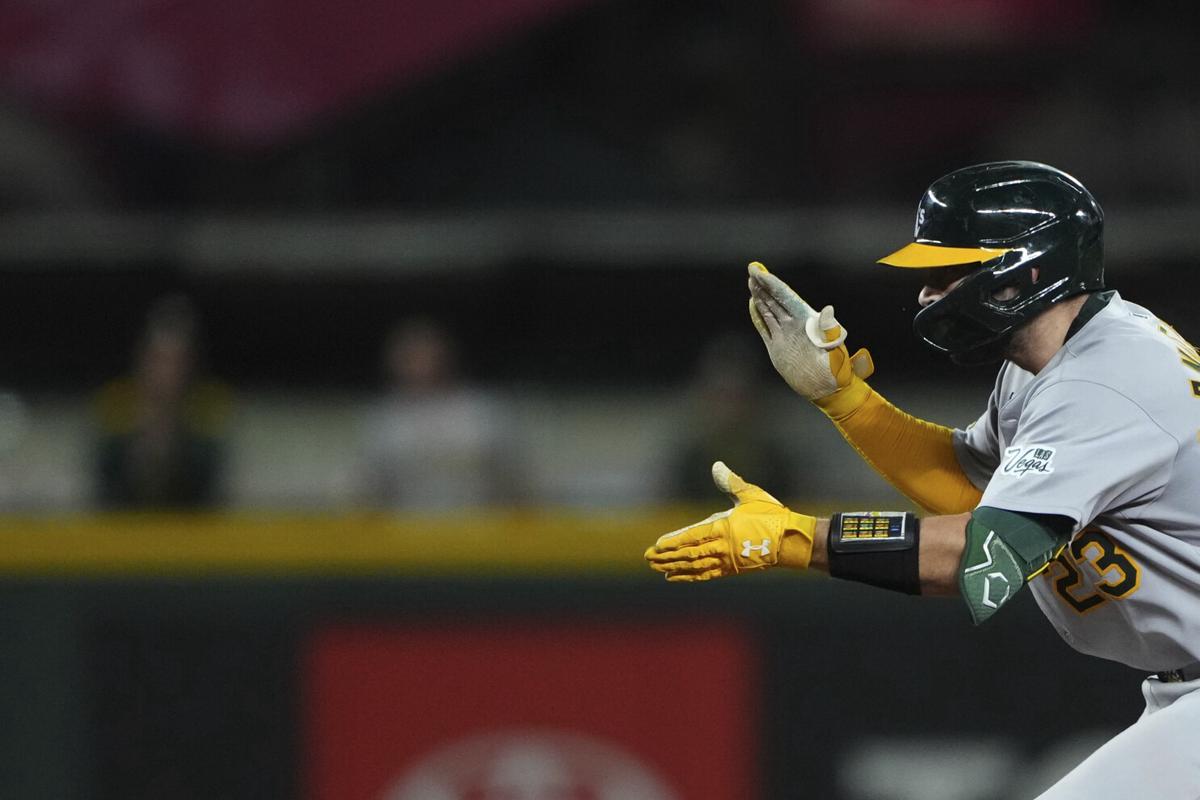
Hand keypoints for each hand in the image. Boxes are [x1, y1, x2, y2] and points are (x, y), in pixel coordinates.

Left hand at [645, 461, 814, 580]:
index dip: (674, 541)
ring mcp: (726, 560)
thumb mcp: (751, 495)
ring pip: (695, 566)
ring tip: (656, 568)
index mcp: (724, 528)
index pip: (693, 536)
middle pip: (689, 553)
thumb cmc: (771, 516)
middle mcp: (722, 546)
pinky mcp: (731, 568)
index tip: (657, 545)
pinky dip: (688, 576)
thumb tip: (717, 465)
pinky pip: (705, 574)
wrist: (791, 542)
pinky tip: (674, 576)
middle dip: (667, 556)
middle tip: (647, 558)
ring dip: (674, 567)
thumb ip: (730, 482)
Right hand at [747, 262, 873, 400]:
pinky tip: (753, 305)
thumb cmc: (837, 371)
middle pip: (776, 300)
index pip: (786, 297)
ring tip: (751, 283)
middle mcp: (795, 325)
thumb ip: (830, 331)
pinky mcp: (777, 348)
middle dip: (764, 285)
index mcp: (807, 321)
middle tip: (752, 269)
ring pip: (769, 311)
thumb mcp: (836, 350)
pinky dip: (758, 317)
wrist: (828, 390)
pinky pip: (765, 328)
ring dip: (760, 297)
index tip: (759, 271)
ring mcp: (785, 335)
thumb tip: (828, 310)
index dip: (772, 283)